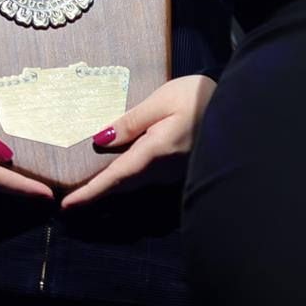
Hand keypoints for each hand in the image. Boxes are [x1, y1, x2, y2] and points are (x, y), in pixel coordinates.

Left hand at [61, 74, 213, 208]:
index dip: (90, 193)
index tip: (67, 206)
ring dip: (111, 188)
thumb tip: (100, 139)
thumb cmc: (199, 98)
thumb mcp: (161, 101)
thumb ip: (130, 121)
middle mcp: (162, 170)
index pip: (115, 178)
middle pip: (122, 186)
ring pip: (134, 184)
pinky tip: (118, 173)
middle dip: (96, 195)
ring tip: (88, 188)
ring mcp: (172, 172)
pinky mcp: (179, 169)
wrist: (239, 108)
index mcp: (154, 153)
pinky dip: (127, 179)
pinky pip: (147, 178)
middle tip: (70, 203)